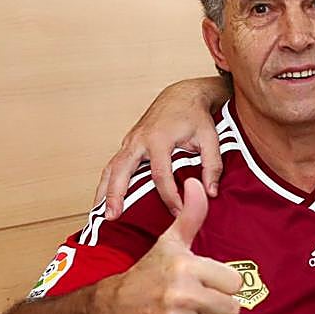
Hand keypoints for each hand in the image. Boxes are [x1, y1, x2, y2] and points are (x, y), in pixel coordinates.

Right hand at [94, 76, 230, 219]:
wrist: (182, 96)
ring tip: (101, 213)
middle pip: (121, 170)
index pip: (160, 174)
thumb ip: (213, 166)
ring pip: (111, 167)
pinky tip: (105, 199)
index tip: (177, 213)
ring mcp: (130, 141)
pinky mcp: (128, 143)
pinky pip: (114, 165)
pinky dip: (107, 182)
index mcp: (159, 138)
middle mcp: (139, 140)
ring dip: (104, 190)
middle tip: (112, 217)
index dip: (169, 196)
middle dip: (116, 194)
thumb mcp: (211, 139)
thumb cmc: (196, 117)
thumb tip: (211, 193)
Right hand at [97, 178, 241, 313]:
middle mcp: (181, 294)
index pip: (235, 283)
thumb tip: (197, 183)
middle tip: (201, 300)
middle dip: (219, 306)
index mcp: (186, 267)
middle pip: (232, 309)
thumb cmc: (149, 272)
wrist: (116, 306)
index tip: (209, 281)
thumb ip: (191, 215)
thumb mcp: (170, 242)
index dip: (224, 283)